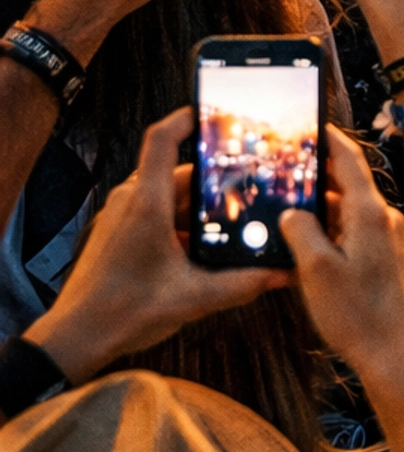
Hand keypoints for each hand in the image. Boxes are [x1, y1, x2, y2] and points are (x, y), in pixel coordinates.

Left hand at [28, 108, 286, 384]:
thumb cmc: (122, 313)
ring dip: (198, 207)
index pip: (163, 140)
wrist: (75, 339)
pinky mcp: (118, 233)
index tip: (214, 112)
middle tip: (248, 187)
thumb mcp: (192, 298)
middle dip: (214, 181)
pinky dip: (181, 222)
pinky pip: (155, 212)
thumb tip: (280, 274)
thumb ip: (242, 284)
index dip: (188, 118)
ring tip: (231, 222)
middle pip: (179, 173)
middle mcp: (131, 202)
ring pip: (169, 195)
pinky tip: (202, 247)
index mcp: (147, 204)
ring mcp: (121, 216)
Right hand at [283, 127, 403, 379]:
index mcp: (371, 214)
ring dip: (324, 209)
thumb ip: (300, 231)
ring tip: (291, 209)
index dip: (330, 140)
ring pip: (351, 211)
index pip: (351, 160)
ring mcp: (390, 239)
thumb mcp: (315, 270)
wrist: (392, 354)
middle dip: (319, 178)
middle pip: (349, 184)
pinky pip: (358, 231)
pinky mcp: (389, 258)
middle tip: (289, 171)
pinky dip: (335, 229)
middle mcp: (386, 219)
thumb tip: (292, 212)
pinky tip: (311, 244)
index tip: (313, 126)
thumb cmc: (355, 314)